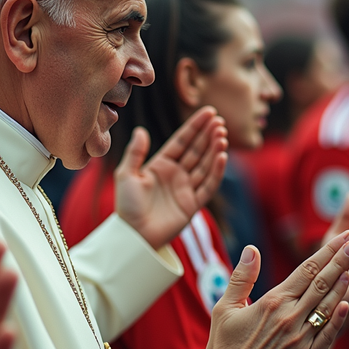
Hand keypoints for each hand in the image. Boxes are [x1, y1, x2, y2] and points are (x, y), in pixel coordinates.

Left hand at [115, 106, 228, 248]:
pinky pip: (208, 185)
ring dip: (214, 150)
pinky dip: (216, 171)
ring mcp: (186, 188)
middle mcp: (176, 174)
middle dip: (208, 136)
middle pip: (197, 150)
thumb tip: (142, 130)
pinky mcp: (193, 204)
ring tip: (222, 136)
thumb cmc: (126, 206)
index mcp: (161, 164)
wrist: (133, 236)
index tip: (209, 112)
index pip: (182, 141)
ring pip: (205, 165)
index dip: (195, 126)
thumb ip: (135, 153)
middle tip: (219, 122)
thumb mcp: (125, 175)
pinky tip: (222, 156)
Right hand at [200, 231, 348, 348]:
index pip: (307, 270)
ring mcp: (302, 341)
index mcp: (272, 303)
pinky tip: (345, 304)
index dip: (328, 251)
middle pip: (323, 283)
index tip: (344, 237)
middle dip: (342, 260)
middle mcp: (290, 319)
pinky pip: (329, 335)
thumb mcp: (224, 310)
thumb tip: (252, 249)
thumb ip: (241, 278)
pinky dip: (339, 318)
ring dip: (342, 286)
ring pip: (329, 307)